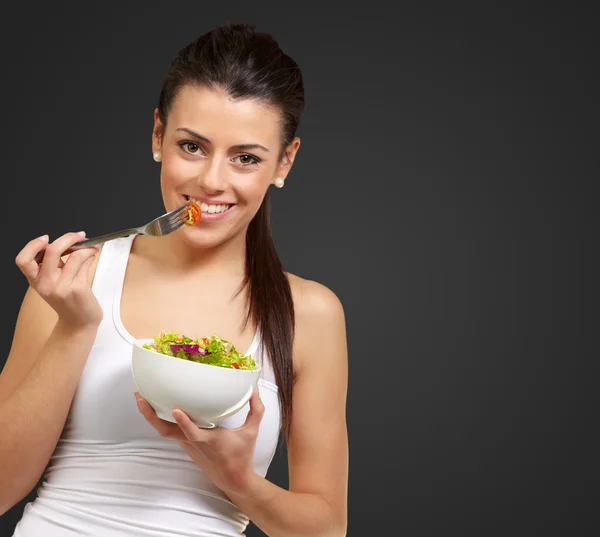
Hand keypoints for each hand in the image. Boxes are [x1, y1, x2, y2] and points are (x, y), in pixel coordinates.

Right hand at [15, 232, 102, 326]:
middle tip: (79, 235)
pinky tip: (92, 256)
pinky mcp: (77, 289)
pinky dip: (90, 256)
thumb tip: (71, 241)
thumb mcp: (55, 282)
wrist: (78, 322)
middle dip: (68, 238)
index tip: (46, 238)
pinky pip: (84, 263)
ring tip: (91, 249)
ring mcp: (61, 287)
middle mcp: (45, 284)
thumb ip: (57, 263)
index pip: (23, 260)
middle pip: (52, 251)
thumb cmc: (69, 299)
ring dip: (86, 248)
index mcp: (36, 280)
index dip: (33, 245)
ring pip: (74, 255)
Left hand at [135, 389, 264, 495]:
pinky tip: (157, 407)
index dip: (184, 422)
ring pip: (164, 431)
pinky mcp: (186, 445)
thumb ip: (256, 410)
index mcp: (208, 439)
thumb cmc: (241, 455)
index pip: (193, 432)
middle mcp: (193, 442)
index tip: (175, 410)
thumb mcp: (252, 432)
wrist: (233, 480)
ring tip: (142, 397)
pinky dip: (160, 420)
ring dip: (151, 415)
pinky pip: (169, 431)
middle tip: (140, 396)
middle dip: (150, 415)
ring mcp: (187, 444)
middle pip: (165, 431)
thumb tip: (254, 389)